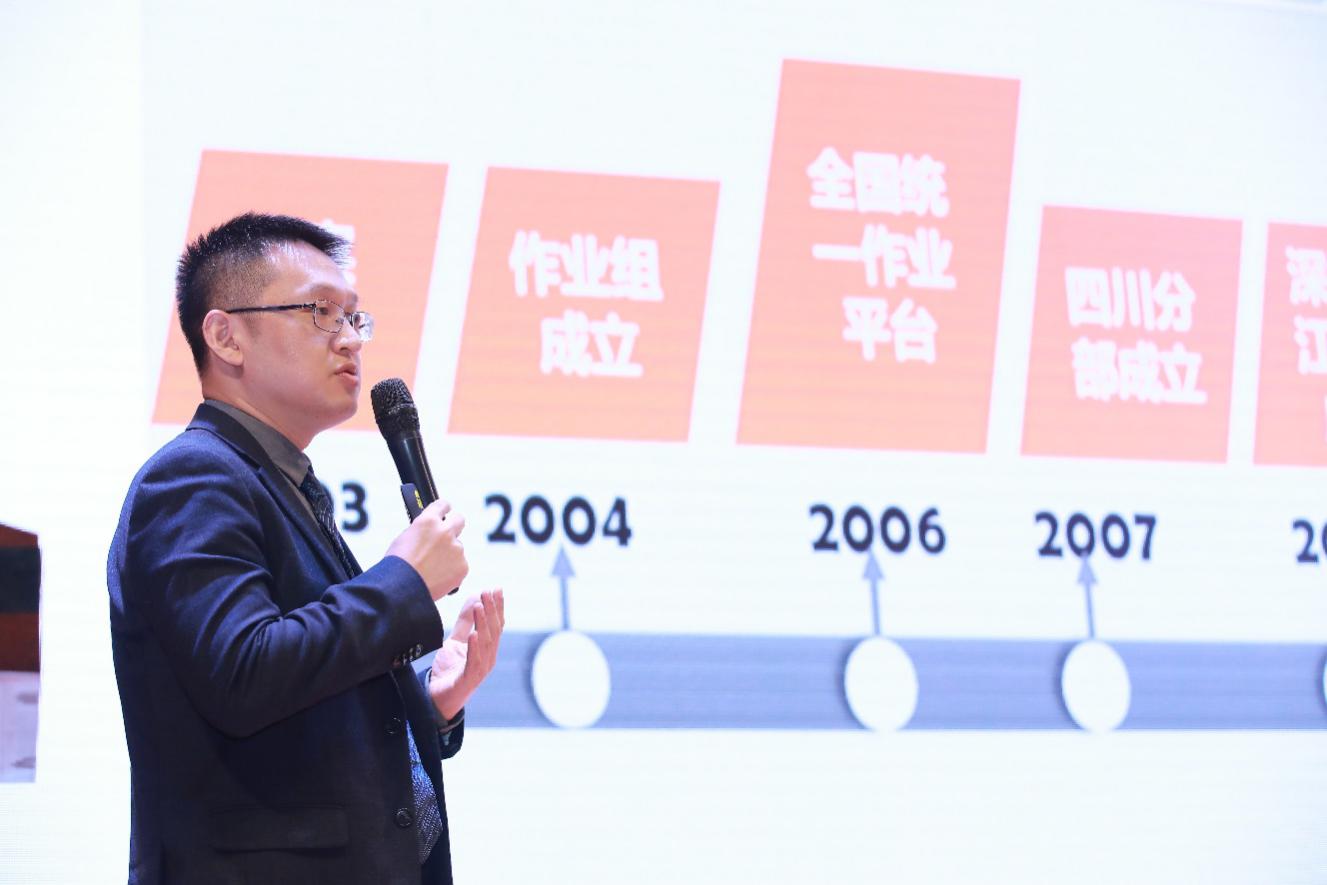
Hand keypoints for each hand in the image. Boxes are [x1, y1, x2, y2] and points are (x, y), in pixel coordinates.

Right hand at [385, 499, 467, 600]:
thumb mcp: (405, 538)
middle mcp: (445, 532)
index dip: (444, 509)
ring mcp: (456, 549)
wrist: (402, 588)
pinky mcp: (463, 566)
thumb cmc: (398, 565)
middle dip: (454, 524)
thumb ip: (422, 531)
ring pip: (457, 548)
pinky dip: (452, 571)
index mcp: (428, 521)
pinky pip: (460, 565)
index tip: (445, 511)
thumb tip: (430, 530)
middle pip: (459, 519)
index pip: (443, 505)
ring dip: (449, 554)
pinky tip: (438, 577)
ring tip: (432, 568)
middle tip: (448, 534)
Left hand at [429, 589, 504, 720]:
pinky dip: (475, 648)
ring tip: (479, 607)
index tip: (496, 589)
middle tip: (487, 592)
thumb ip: (465, 622)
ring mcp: (481, 669)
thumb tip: (474, 598)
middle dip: (492, 610)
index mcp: (487, 648)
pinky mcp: (469, 679)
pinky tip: (474, 635)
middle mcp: (488, 657)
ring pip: (486, 643)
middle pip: (494, 631)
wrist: (437, 699)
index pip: (496, 624)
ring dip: (483, 623)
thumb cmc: (450, 670)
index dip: (497, 607)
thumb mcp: (456, 640)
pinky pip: (474, 662)